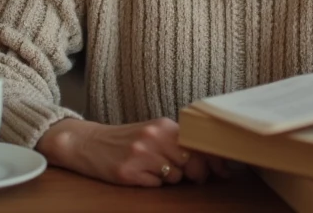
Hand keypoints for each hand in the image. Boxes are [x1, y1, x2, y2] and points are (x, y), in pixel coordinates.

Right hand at [36, 117, 231, 186]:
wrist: (88, 143)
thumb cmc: (126, 140)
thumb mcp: (153, 133)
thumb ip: (177, 143)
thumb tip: (210, 164)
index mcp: (163, 125)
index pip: (198, 143)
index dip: (214, 160)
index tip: (224, 171)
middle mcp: (154, 137)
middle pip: (190, 162)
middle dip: (193, 173)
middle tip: (186, 174)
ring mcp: (140, 155)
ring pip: (174, 176)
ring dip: (169, 178)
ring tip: (152, 169)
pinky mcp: (128, 173)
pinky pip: (155, 186)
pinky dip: (152, 184)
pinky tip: (140, 175)